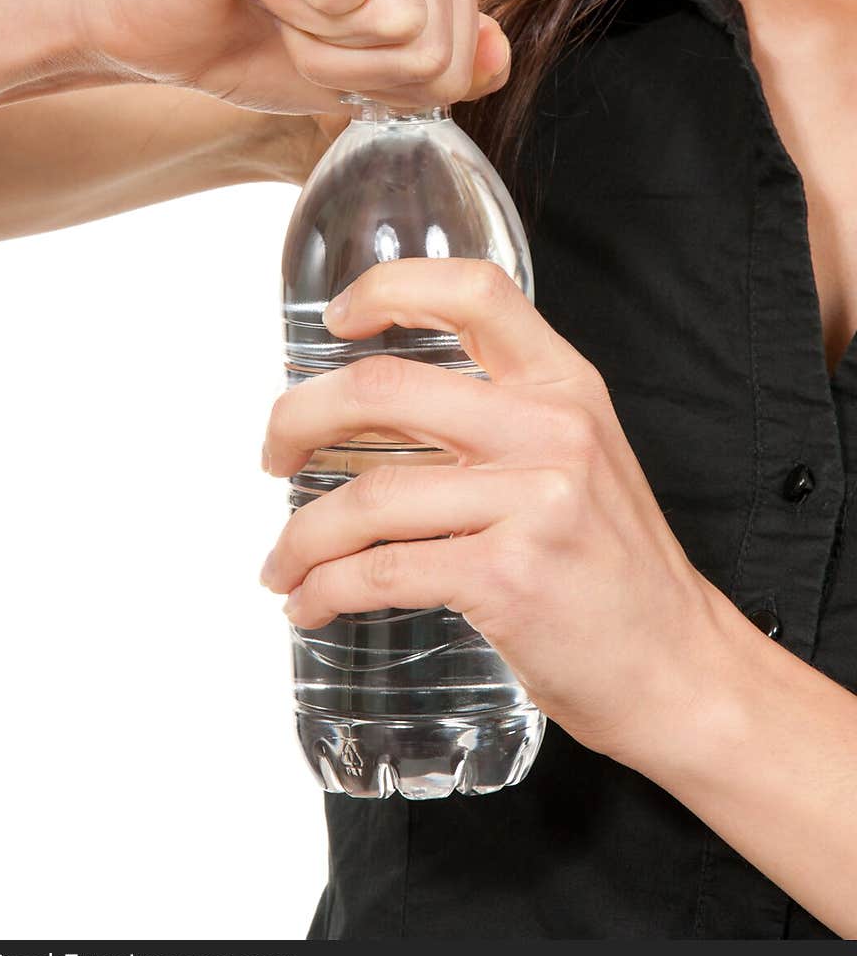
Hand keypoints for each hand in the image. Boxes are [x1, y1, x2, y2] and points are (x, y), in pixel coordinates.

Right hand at [67, 0, 511, 115]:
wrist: (150, 31)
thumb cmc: (254, 42)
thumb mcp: (365, 77)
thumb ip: (440, 70)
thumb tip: (499, 53)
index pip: (463, 38)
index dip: (392, 78)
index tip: (331, 47)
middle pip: (437, 32)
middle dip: (358, 64)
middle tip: (295, 27)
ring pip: (400, 7)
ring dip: (324, 39)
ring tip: (275, 1)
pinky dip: (305, 5)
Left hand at [260, 257, 732, 769]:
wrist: (680, 668)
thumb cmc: (617, 571)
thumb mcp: (580, 462)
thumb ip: (503, 423)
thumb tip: (379, 415)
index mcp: (567, 386)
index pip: (475, 291)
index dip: (390, 287)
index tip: (335, 319)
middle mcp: (552, 429)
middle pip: (384, 387)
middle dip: (297, 418)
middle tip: (274, 453)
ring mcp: (534, 501)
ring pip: (368, 497)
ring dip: (302, 536)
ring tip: (283, 564)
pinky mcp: (509, 575)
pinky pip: (380, 570)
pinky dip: (325, 588)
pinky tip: (312, 602)